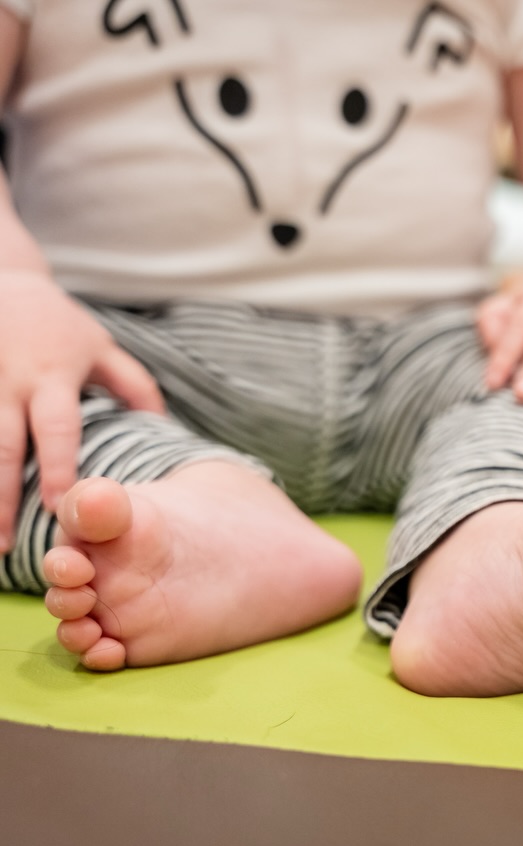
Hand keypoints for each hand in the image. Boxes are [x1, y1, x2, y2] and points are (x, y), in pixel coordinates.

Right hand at [0, 271, 164, 548]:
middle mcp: (11, 385)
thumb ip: (133, 385)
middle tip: (7, 545)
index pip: (59, 431)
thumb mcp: (101, 347)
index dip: (61, 470)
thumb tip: (162, 426)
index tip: (62, 509)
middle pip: (5, 449)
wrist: (1, 280)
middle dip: (4, 499)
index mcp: (53, 378)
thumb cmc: (58, 324)